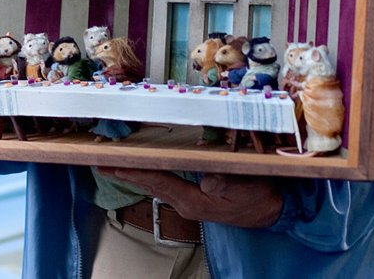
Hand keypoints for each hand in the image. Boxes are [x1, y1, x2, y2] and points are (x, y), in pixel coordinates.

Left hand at [96, 167, 283, 228]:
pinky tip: (144, 169)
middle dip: (126, 173)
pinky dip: (152, 175)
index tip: (113, 165)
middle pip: (151, 184)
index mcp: (194, 201)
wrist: (271, 211)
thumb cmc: (258, 196)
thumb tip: (206, 178)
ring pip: (157, 184)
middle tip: (101, 164)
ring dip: (136, 174)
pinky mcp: (195, 199)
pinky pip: (167, 184)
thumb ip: (225, 181)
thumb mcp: (244, 186)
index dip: (135, 172)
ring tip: (116, 164)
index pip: (158, 182)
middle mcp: (186, 203)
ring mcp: (189, 203)